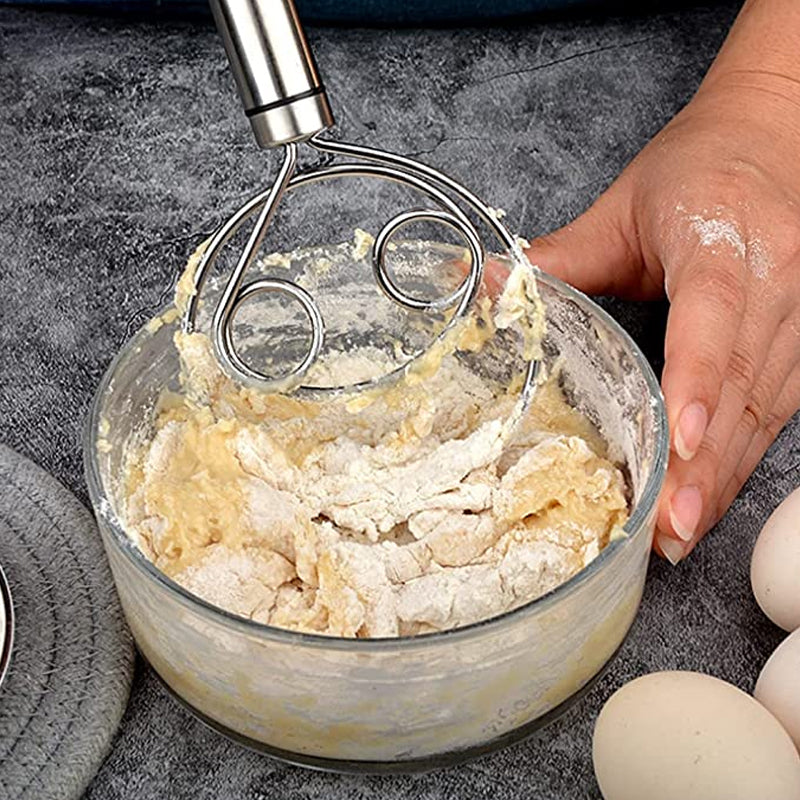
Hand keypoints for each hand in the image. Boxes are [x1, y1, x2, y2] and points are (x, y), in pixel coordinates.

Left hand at [524, 73, 799, 562]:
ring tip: (681, 530)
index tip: (680, 440)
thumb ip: (563, 256)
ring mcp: (798, 314)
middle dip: (706, 464)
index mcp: (723, 245)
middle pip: (743, 386)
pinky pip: (776, 410)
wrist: (775, 135)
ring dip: (723, 476)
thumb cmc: (698, 169)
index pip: (713, 321)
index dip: (698, 382)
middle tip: (668, 527)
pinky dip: (740, 459)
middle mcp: (775, 283)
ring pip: (764, 410)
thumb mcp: (624, 208)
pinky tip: (709, 496)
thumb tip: (488, 282)